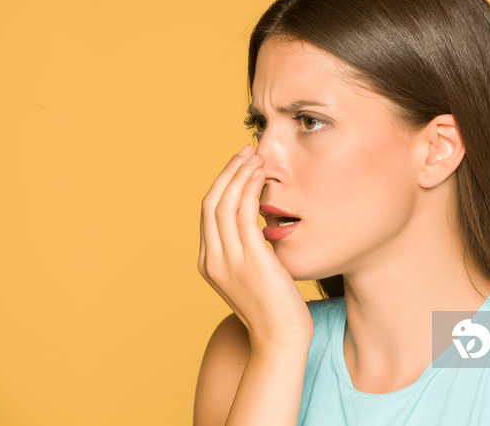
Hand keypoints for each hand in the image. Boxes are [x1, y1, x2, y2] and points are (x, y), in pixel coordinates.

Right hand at [198, 145, 313, 349]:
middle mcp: (212, 261)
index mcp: (208, 263)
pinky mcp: (250, 262)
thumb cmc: (273, 307)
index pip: (208, 213)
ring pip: (224, 204)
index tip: (239, 164)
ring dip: (239, 175)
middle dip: (227, 172)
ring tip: (256, 157)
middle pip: (210, 203)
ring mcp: (228, 262)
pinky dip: (249, 190)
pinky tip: (261, 176)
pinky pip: (243, 215)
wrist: (281, 339)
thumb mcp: (251, 274)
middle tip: (246, 151)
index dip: (222, 183)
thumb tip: (253, 221)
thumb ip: (245, 249)